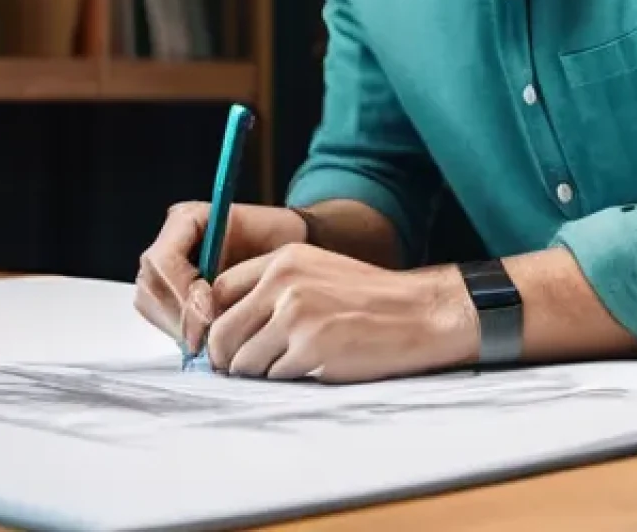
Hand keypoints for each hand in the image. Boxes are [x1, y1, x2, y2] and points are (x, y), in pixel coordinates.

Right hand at [134, 202, 305, 352]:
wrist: (286, 245)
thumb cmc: (277, 242)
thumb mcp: (259, 252)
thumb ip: (229, 278)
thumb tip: (205, 314)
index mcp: (186, 219)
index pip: (163, 259)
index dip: (181, 289)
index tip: (209, 312)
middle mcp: (170, 240)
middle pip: (151, 283)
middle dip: (178, 313)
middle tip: (206, 337)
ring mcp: (164, 264)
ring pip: (149, 302)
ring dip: (177, 325)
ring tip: (208, 339)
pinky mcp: (167, 288)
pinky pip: (159, 313)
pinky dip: (180, 329)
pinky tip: (205, 337)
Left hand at [206, 243, 477, 381]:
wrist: (418, 312)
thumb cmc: (369, 298)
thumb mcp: (317, 272)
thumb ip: (273, 288)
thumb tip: (223, 326)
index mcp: (284, 258)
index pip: (219, 291)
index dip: (218, 322)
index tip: (229, 340)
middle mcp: (284, 281)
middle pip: (221, 331)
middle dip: (228, 357)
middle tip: (246, 367)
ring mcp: (295, 313)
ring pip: (242, 361)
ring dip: (260, 371)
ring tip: (292, 362)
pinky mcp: (309, 346)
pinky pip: (274, 376)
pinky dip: (288, 379)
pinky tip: (315, 365)